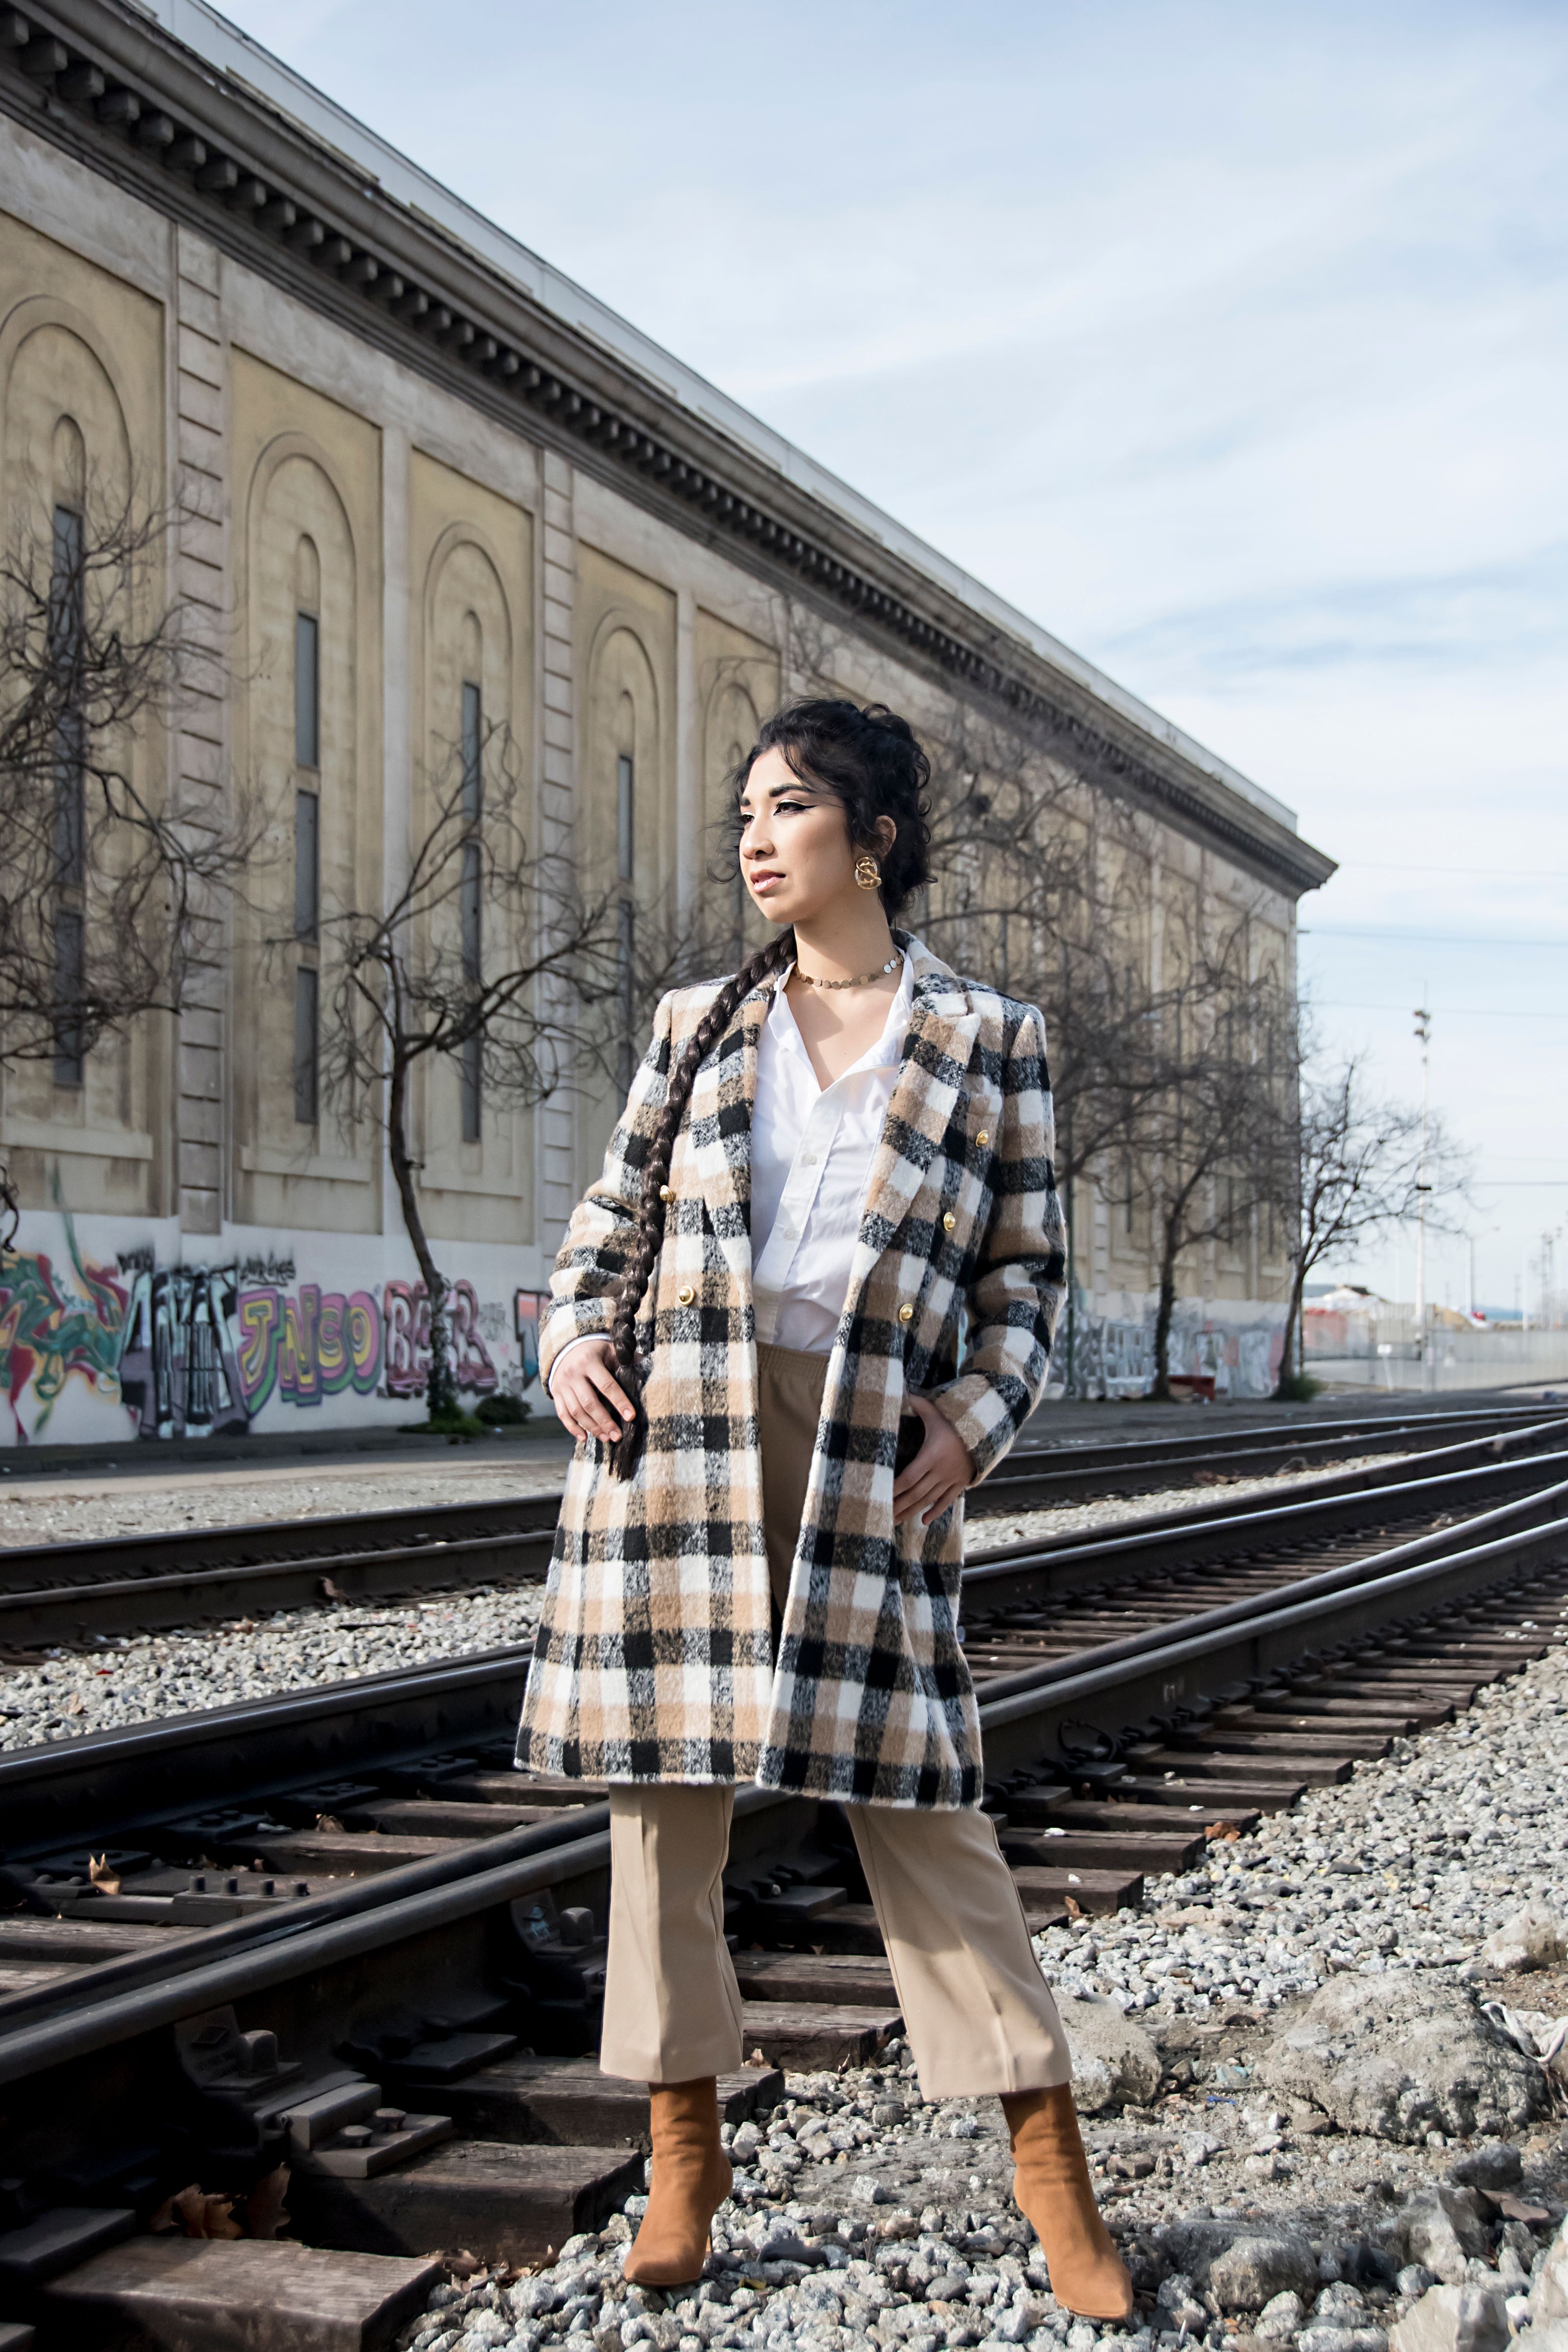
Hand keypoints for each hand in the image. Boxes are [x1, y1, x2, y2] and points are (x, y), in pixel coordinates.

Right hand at [551, 1337, 636, 1443]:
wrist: (566, 1347)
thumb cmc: (594, 1351)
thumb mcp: (608, 1349)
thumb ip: (624, 1359)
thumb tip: (644, 1362)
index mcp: (589, 1362)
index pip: (606, 1385)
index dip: (619, 1402)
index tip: (631, 1417)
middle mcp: (573, 1374)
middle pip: (589, 1403)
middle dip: (605, 1422)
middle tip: (617, 1436)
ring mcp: (562, 1385)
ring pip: (576, 1411)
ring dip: (592, 1427)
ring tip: (606, 1438)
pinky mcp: (555, 1393)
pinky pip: (563, 1414)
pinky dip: (572, 1428)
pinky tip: (584, 1438)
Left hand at [892, 1395, 971, 1528]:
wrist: (988, 1430)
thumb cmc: (956, 1420)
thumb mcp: (936, 1412)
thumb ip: (917, 1404)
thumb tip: (901, 1392)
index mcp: (932, 1455)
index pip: (909, 1477)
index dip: (894, 1488)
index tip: (881, 1496)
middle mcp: (941, 1471)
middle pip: (916, 1493)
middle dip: (898, 1505)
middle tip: (882, 1516)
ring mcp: (951, 1479)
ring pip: (928, 1500)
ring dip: (912, 1511)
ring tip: (895, 1521)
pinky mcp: (960, 1482)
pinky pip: (947, 1501)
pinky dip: (936, 1511)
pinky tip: (924, 1521)